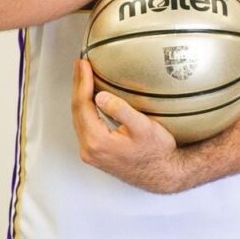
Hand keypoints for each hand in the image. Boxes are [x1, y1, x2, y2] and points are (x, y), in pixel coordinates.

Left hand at [71, 59, 181, 193]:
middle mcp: (89, 149)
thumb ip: (121, 111)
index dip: (82, 82)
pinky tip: (90, 98)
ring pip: (79, 118)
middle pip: (77, 111)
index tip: (83, 63)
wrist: (163, 175)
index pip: (83, 105)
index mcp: (97, 141)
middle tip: (79, 64)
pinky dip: (84, 108)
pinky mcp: (96, 153)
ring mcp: (91, 153)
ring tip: (82, 76)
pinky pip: (84, 125)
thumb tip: (100, 96)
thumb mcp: (144, 127)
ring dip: (80, 96)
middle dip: (77, 85)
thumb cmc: (158, 152)